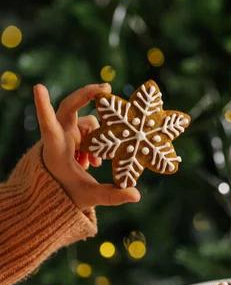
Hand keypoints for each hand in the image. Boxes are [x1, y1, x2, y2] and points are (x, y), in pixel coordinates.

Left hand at [33, 83, 140, 210]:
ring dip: (97, 138)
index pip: (48, 125)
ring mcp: (65, 133)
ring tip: (95, 164)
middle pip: (69, 106)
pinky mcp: (72, 134)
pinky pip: (89, 129)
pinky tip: (93, 162)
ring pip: (87, 123)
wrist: (54, 194)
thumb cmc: (66, 195)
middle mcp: (59, 136)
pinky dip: (96, 142)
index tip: (38, 88)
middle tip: (107, 88)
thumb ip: (113, 196)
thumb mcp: (91, 197)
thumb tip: (137, 196)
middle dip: (87, 94)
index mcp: (56, 149)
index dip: (44, 106)